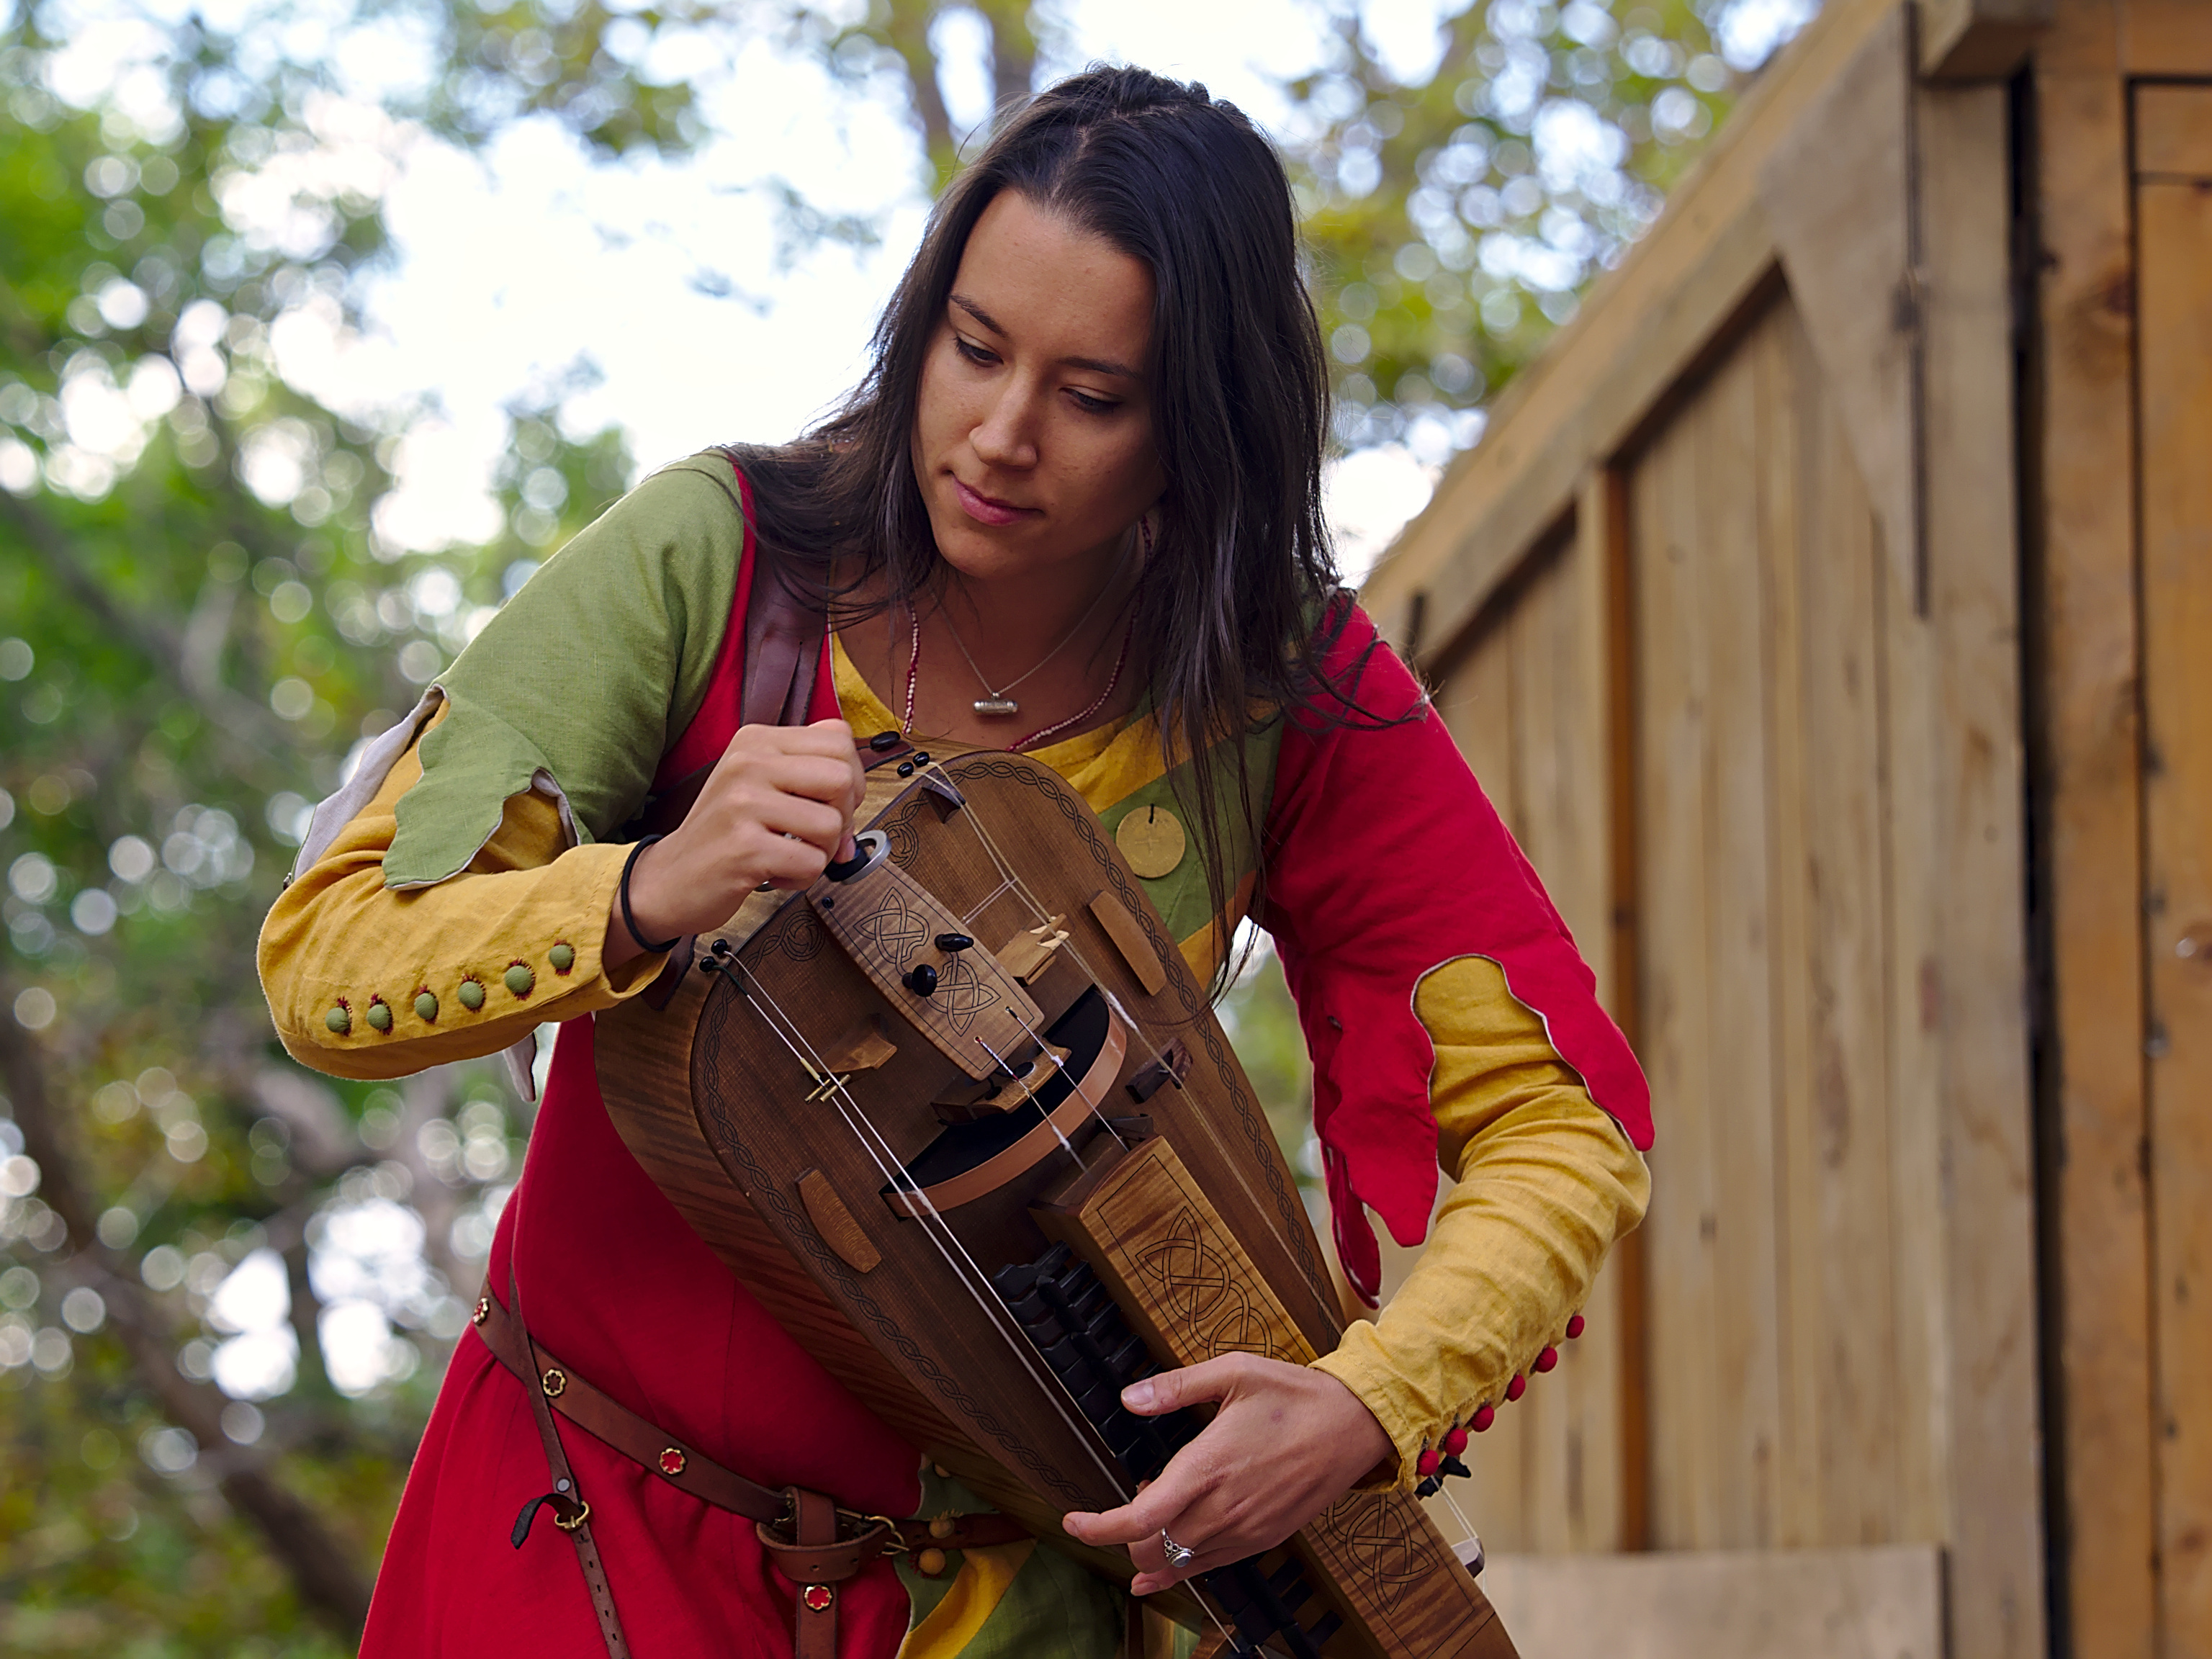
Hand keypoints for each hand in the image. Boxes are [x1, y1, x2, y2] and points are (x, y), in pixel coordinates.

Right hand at [604, 720, 866, 966]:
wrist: (668, 878)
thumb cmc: (724, 833)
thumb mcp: (759, 785)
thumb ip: (810, 779)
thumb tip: (862, 801)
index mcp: (756, 740)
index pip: (839, 739)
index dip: (851, 777)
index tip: (829, 804)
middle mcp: (748, 762)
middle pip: (843, 777)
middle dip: (844, 816)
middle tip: (815, 836)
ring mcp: (744, 804)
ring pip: (832, 825)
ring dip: (822, 853)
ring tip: (789, 855)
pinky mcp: (744, 847)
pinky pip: (812, 863)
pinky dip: (802, 878)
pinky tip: (773, 873)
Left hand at [1059, 1354, 1392, 1595]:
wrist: (1355, 1426)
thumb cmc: (1297, 1396)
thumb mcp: (1234, 1372)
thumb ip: (1176, 1387)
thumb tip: (1131, 1398)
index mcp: (1209, 1465)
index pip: (1140, 1517)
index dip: (1098, 1527)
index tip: (1073, 1521)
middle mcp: (1224, 1507)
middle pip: (1152, 1545)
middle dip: (1123, 1533)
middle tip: (1123, 1503)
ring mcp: (1245, 1529)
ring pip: (1178, 1560)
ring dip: (1151, 1548)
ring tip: (1147, 1520)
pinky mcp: (1263, 1539)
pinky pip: (1209, 1568)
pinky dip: (1177, 1570)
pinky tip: (1157, 1573)